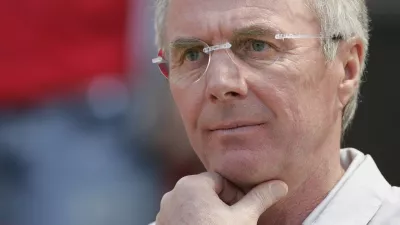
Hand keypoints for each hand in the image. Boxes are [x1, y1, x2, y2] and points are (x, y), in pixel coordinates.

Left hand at [155, 172, 287, 224]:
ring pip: (195, 206)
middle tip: (232, 222)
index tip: (241, 212)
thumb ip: (260, 198)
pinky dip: (194, 223)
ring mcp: (164, 211)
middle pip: (207, 192)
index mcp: (191, 184)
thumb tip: (280, 185)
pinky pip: (182, 217)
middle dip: (222, 205)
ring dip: (208, 215)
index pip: (221, 181)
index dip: (235, 196)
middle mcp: (173, 194)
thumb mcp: (244, 218)